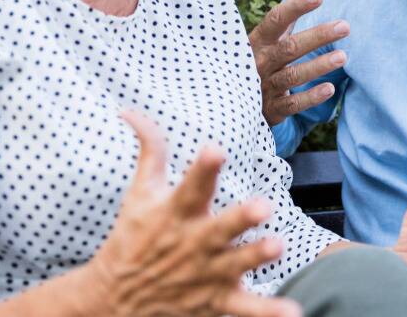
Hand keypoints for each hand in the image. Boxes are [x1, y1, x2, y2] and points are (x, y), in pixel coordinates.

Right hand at [82, 112, 300, 316]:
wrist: (114, 300)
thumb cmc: (134, 236)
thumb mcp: (139, 193)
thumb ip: (150, 150)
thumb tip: (129, 109)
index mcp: (176, 212)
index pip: (191, 186)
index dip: (204, 168)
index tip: (215, 149)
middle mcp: (193, 242)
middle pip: (220, 228)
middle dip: (241, 217)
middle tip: (263, 205)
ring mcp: (206, 274)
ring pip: (236, 265)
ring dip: (256, 257)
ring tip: (279, 246)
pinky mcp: (216, 301)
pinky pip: (245, 308)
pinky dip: (268, 312)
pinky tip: (292, 312)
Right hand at [249, 0, 348, 126]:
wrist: (233, 100)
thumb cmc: (261, 57)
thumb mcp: (273, 33)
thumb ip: (292, 6)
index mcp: (258, 40)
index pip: (276, 20)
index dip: (295, 7)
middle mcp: (259, 62)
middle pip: (289, 47)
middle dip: (317, 36)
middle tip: (345, 26)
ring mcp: (264, 87)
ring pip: (292, 75)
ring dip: (317, 66)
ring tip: (343, 56)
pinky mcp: (271, 110)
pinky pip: (292, 104)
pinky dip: (310, 97)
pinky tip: (330, 89)